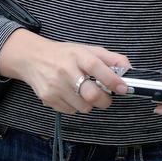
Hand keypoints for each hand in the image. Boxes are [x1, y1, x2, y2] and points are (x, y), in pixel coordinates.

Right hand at [0, 30, 131, 115]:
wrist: (32, 58)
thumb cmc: (64, 54)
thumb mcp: (86, 49)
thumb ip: (110, 58)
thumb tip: (129, 69)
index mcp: (77, 55)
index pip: (98, 68)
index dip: (113, 80)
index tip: (123, 88)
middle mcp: (65, 70)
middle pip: (92, 95)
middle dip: (104, 100)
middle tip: (105, 97)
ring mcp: (55, 86)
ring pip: (83, 107)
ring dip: (89, 103)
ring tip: (83, 92)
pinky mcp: (48, 98)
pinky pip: (71, 111)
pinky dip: (75, 106)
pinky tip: (70, 94)